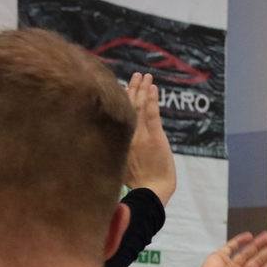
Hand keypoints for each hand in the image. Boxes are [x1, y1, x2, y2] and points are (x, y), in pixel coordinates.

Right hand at [122, 73, 176, 204]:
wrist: (148, 192)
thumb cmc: (136, 186)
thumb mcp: (118, 167)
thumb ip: (116, 154)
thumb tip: (111, 148)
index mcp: (118, 140)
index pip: (117, 116)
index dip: (119, 102)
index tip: (119, 89)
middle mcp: (127, 134)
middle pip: (127, 106)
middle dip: (131, 89)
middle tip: (134, 75)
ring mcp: (141, 133)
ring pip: (139, 105)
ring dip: (142, 88)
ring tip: (144, 76)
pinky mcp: (154, 136)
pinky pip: (152, 112)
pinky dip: (152, 98)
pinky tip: (152, 87)